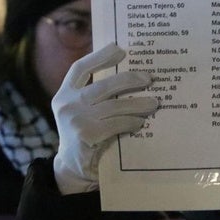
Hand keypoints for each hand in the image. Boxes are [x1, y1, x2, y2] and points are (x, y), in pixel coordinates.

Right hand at [52, 42, 157, 194]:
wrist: (74, 169)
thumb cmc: (86, 133)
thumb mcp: (84, 110)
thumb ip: (97, 94)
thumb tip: (132, 75)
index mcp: (65, 93)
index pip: (80, 68)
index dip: (99, 56)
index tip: (120, 49)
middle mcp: (66, 104)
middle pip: (102, 85)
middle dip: (128, 80)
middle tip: (149, 79)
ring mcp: (74, 119)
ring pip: (113, 106)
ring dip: (137, 104)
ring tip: (154, 103)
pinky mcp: (85, 135)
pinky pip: (116, 124)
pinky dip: (131, 122)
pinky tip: (140, 122)